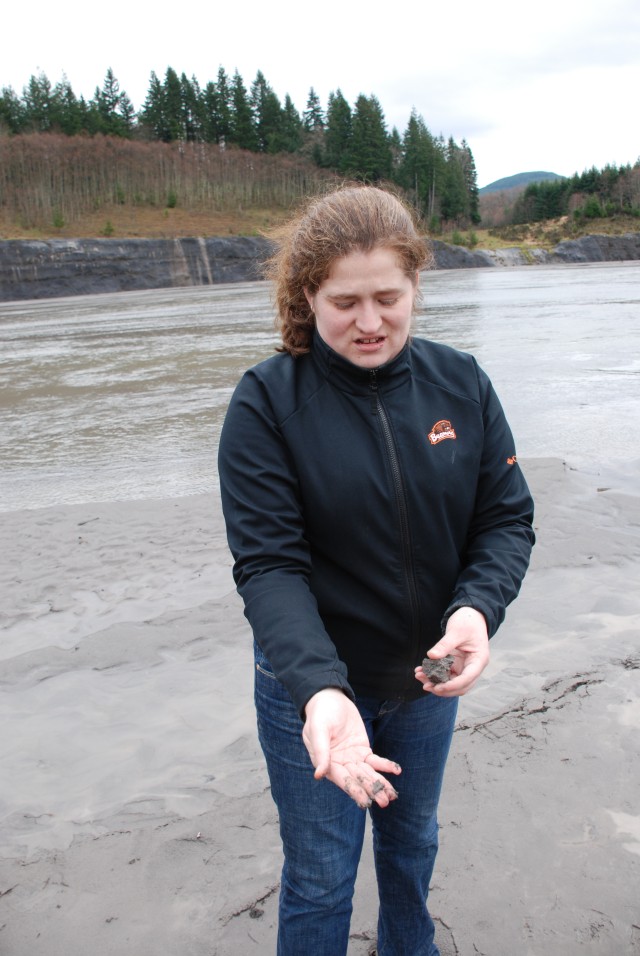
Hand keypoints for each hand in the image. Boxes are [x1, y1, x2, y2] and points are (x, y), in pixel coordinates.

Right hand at [302, 688, 400, 808]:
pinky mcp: (362, 749)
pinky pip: (375, 760)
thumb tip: (319, 775)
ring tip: (392, 795)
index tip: (365, 801)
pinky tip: (396, 770)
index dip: (354, 790)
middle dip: (371, 790)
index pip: (342, 779)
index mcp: (326, 763)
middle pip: (358, 779)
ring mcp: (352, 758)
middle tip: (384, 802)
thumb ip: (321, 751)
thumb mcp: (318, 729)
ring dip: (380, 784)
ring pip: (368, 773)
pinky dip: (385, 766)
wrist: (330, 697)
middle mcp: (340, 764)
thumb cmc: (320, 714)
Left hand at [415, 607, 489, 696]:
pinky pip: (445, 674)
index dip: (452, 685)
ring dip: (436, 683)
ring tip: (419, 676)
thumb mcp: (456, 631)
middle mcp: (473, 667)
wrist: (471, 615)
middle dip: (443, 688)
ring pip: (451, 682)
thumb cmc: (468, 621)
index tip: (437, 687)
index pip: (467, 678)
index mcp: (479, 660)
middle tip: (425, 685)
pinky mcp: (456, 664)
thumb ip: (445, 645)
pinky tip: (421, 671)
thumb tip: (431, 656)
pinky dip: (434, 675)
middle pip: (460, 686)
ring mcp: (465, 667)